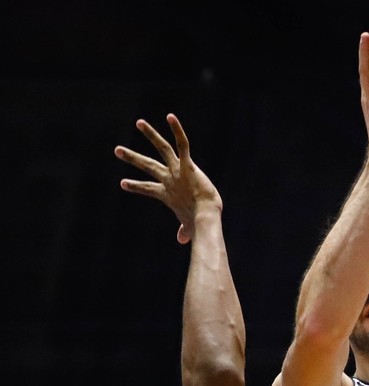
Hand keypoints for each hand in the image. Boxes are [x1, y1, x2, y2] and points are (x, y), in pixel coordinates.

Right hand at [115, 114, 220, 243]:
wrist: (206, 218)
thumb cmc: (201, 223)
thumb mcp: (191, 227)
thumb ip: (185, 231)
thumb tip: (183, 239)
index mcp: (167, 194)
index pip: (147, 189)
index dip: (135, 187)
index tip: (123, 183)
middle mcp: (169, 180)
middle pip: (148, 166)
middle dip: (133, 158)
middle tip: (117, 149)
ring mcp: (177, 172)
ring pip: (162, 149)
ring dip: (151, 135)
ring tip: (140, 123)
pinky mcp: (188, 166)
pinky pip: (182, 145)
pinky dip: (177, 131)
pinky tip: (171, 117)